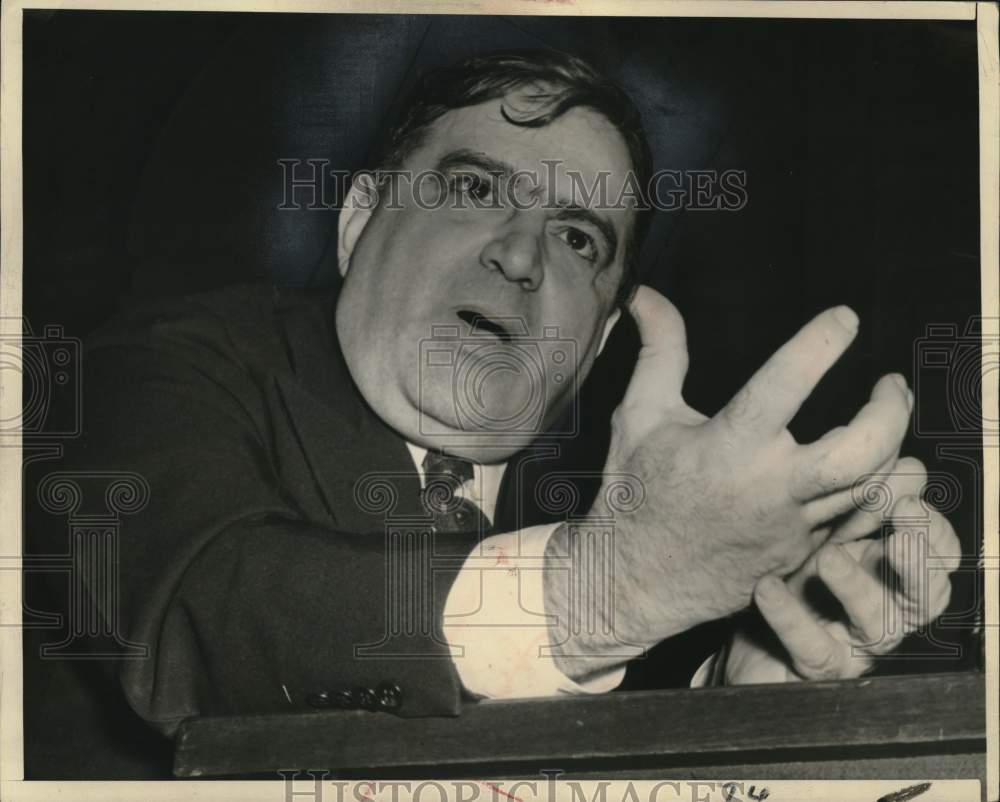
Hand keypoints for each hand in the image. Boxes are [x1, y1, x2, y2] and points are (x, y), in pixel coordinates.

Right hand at [546, 286, 911, 676]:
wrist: (634, 577)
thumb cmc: (634, 493)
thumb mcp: (640, 416)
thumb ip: (659, 351)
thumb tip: (647, 296)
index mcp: (728, 448)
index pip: (788, 382)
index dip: (822, 341)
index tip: (844, 317)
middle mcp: (769, 489)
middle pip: (862, 450)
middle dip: (890, 411)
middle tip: (889, 383)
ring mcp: (792, 527)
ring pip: (873, 488)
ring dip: (893, 449)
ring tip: (888, 417)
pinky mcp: (800, 553)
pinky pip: (858, 520)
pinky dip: (875, 489)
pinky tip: (871, 465)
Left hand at [722, 459, 961, 683]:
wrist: (744, 631)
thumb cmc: (789, 569)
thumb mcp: (821, 527)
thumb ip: (864, 496)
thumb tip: (908, 463)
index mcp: (891, 567)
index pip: (938, 552)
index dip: (932, 529)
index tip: (907, 500)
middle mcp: (886, 608)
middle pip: (927, 594)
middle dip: (919, 562)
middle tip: (901, 531)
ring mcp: (856, 643)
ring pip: (880, 625)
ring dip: (857, 587)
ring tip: (827, 558)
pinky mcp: (819, 668)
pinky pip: (814, 648)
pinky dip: (792, 619)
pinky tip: (768, 589)